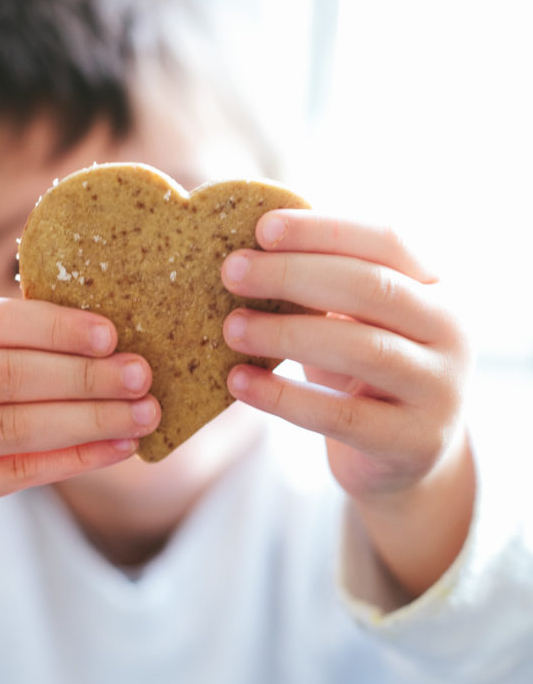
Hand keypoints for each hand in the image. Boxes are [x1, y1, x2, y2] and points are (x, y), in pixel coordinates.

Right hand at [0, 298, 158, 553]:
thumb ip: (17, 350)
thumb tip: (114, 338)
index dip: (53, 327)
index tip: (110, 334)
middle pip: (6, 376)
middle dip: (83, 375)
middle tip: (140, 375)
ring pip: (16, 427)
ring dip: (90, 419)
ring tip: (144, 414)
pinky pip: (19, 472)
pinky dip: (77, 459)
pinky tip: (119, 448)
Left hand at [221, 211, 471, 502]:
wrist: (407, 455)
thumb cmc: (365, 369)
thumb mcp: (358, 318)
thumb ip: (324, 282)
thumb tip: (247, 247)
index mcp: (438, 284)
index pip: (386, 240)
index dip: (324, 230)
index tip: (262, 227)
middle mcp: (452, 330)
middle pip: (371, 288)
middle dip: (293, 275)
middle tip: (231, 272)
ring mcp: (440, 388)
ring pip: (360, 350)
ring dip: (286, 334)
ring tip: (231, 328)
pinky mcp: (414, 441)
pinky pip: (340, 415)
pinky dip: (283, 397)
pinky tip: (238, 382)